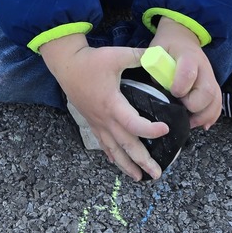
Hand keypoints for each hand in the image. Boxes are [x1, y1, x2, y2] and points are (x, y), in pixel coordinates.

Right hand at [40, 35, 167, 181]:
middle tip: (156, 173)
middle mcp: (105, 118)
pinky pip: (103, 143)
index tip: (165, 130)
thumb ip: (138, 56)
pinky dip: (112, 155)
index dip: (150, 129)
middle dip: (141, 161)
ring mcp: (97, 122)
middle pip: (125, 145)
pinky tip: (117, 162)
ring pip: (113, 149)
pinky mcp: (92, 121)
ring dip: (126, 165)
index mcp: (112, 104)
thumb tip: (159, 56)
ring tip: (139, 177)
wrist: (66, 64)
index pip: (133, 123)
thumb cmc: (90, 61)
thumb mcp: (116, 55)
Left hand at [152, 17, 221, 129]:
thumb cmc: (168, 44)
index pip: (189, 72)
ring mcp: (210, 77)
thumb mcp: (156, 50)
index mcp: (187, 56)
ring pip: (215, 100)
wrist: (183, 36)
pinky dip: (212, 116)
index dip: (181, 86)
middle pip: (208, 91)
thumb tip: (154, 91)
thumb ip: (155, 69)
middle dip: (194, 105)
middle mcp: (203, 67)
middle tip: (181, 109)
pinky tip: (203, 125)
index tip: (173, 92)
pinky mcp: (213, 85)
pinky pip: (218, 103)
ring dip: (204, 115)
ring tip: (190, 123)